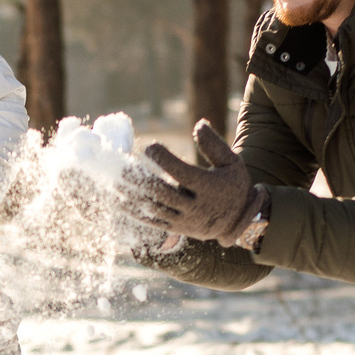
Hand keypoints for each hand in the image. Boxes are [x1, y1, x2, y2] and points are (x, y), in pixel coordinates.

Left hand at [124, 120, 255, 245]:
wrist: (239, 221)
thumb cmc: (234, 185)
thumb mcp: (232, 163)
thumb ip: (215, 145)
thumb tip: (198, 125)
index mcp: (208, 187)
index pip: (182, 173)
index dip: (165, 160)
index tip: (150, 147)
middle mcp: (195, 206)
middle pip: (163, 193)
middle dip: (141, 179)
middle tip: (122, 166)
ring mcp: (185, 220)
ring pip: (155, 209)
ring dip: (133, 196)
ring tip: (115, 183)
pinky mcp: (176, 230)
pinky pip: (153, 223)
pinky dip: (135, 213)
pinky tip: (119, 202)